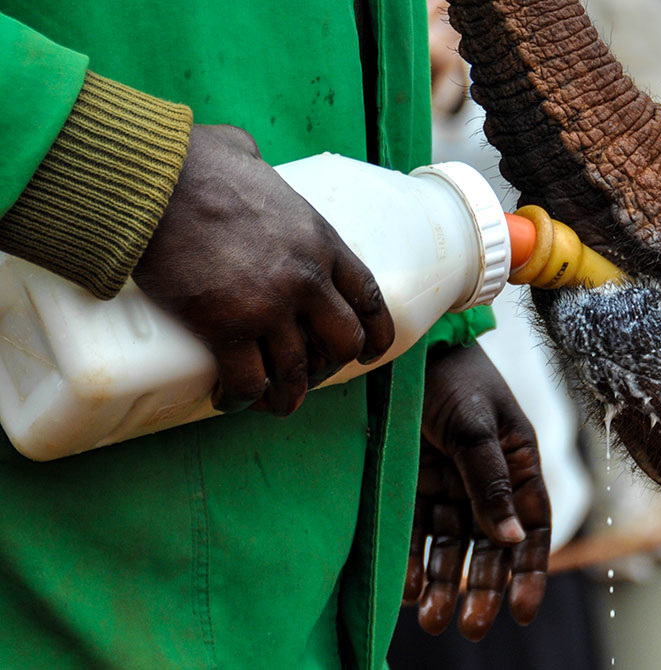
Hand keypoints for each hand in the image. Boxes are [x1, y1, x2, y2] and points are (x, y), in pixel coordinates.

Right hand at [132, 124, 393, 415]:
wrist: (156, 181)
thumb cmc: (195, 163)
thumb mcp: (252, 157)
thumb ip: (262, 167)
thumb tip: (246, 155)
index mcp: (321, 242)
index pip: (369, 299)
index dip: (375, 334)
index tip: (369, 352)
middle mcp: (307, 280)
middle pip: (342, 344)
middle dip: (330, 367)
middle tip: (309, 376)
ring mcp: (269, 307)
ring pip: (298, 372)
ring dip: (287, 395)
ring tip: (272, 402)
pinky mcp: (225, 327)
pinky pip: (247, 381)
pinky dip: (242, 398)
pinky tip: (230, 399)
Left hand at [406, 345, 550, 640]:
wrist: (402, 345)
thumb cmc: (450, 376)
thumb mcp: (477, 426)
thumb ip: (491, 482)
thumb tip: (510, 537)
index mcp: (517, 463)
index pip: (530, 526)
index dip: (528, 569)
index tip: (521, 611)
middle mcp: (485, 480)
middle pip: (489, 545)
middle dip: (482, 588)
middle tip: (471, 628)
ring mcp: (446, 483)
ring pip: (451, 546)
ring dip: (445, 584)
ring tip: (432, 619)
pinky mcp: (409, 483)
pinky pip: (413, 532)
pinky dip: (412, 562)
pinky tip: (406, 590)